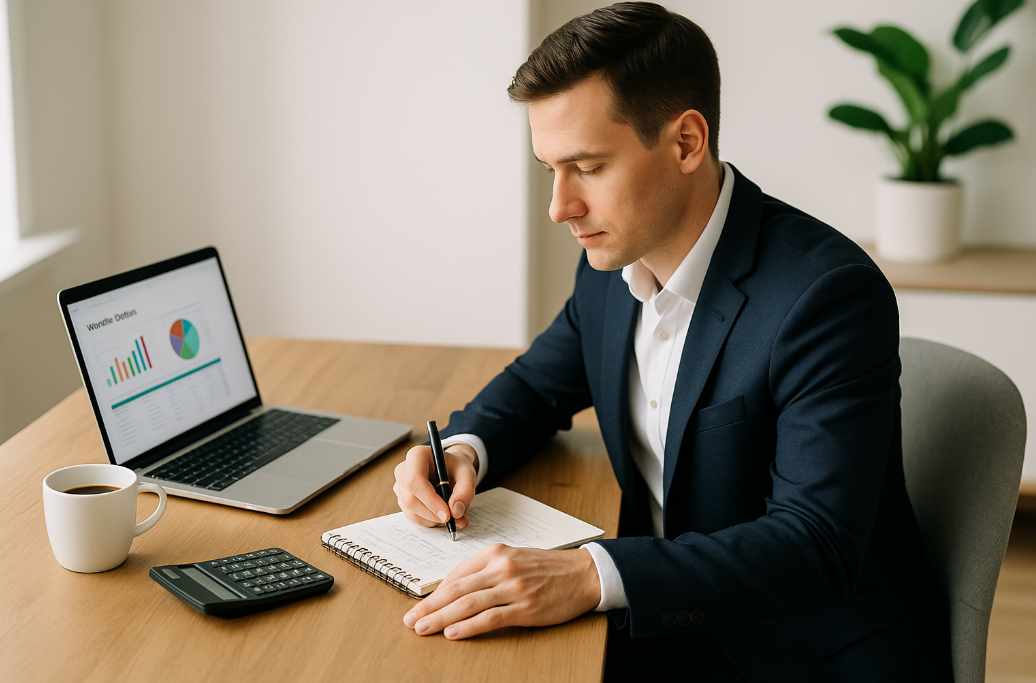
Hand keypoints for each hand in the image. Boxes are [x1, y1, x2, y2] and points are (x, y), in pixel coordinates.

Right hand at [393, 443, 477, 528]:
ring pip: (412, 512)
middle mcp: (403, 471)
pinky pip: (414, 518)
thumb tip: (456, 512)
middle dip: (433, 514)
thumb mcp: (468, 475)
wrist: (451, 469)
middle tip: (454, 519)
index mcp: (417, 456)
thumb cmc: (457, 468)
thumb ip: (465, 492)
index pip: (415, 480)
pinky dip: (430, 522)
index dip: (430, 500)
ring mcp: (400, 487)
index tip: (447, 515)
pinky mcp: (403, 501)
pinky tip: (443, 516)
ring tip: (453, 516)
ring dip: (434, 520)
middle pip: (411, 500)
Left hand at [403, 544, 600, 639]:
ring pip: (467, 603)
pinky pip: (490, 617)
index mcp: (496, 554)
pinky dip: (468, 626)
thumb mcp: (514, 559)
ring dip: (441, 618)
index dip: (435, 593)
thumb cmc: (548, 568)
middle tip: (411, 620)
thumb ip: (487, 571)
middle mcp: (501, 568)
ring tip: (423, 628)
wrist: (583, 574)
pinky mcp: (525, 607)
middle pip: (456, 589)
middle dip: (429, 606)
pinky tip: (453, 633)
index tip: (420, 606)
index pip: (456, 575)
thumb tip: (457, 590)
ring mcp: (513, 587)